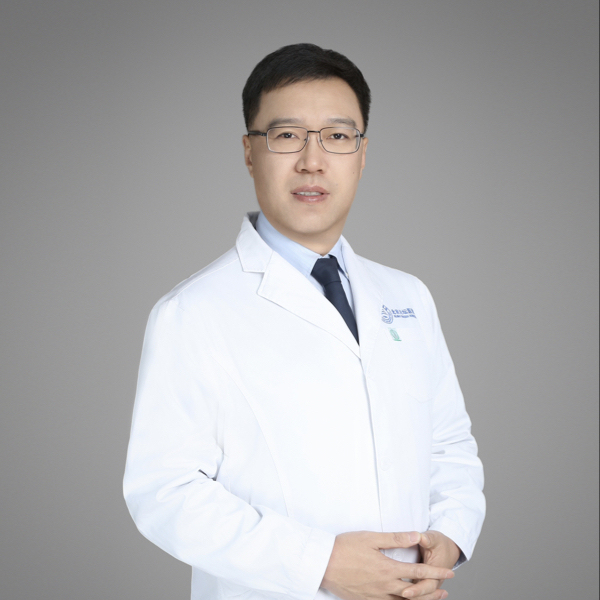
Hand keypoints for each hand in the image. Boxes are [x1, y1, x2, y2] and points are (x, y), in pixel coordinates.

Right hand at [321, 531, 453, 599]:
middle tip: (445, 590)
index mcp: (387, 569)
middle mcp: (384, 586)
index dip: (436, 572)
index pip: (418, 571)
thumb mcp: (370, 538)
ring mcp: (375, 596)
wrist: (322, 564)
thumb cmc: (344, 547)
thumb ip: (395, 538)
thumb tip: (416, 535)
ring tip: (430, 599)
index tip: (450, 572)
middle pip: (415, 592)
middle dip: (432, 591)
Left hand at [401, 531, 460, 599]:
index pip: (426, 585)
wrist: (449, 548)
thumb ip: (426, 539)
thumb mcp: (434, 538)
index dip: (416, 590)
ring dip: (409, 598)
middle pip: (422, 595)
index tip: (405, 591)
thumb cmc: (440, 543)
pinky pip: (416, 593)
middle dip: (411, 596)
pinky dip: (408, 596)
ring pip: (419, 596)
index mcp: (437, 573)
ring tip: (394, 596)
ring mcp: (428, 584)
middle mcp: (433, 582)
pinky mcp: (422, 583)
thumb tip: (419, 536)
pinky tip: (398, 595)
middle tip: (399, 595)